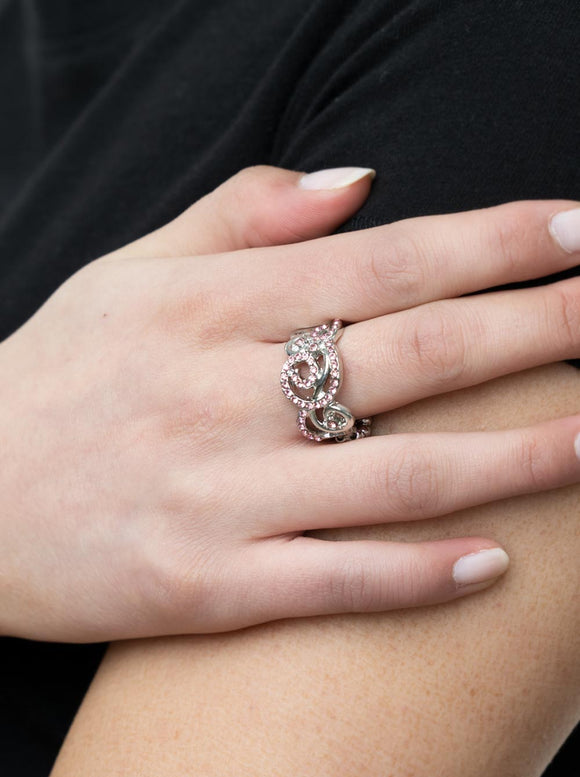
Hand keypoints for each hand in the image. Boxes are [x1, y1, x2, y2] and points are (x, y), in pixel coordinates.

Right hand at [1, 165, 578, 641]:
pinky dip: (417, 573)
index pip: (386, 261)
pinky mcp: (204, 586)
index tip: (577, 234)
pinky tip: (494, 564)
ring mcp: (218, 494)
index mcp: (210, 305)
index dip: (495, 244)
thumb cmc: (55, 381)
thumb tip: (358, 181)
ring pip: (399, 473)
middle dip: (539, 330)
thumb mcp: (127, 272)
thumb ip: (240, 217)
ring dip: (516, 458)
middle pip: (417, 354)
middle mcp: (224, 394)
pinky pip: (333, 580)